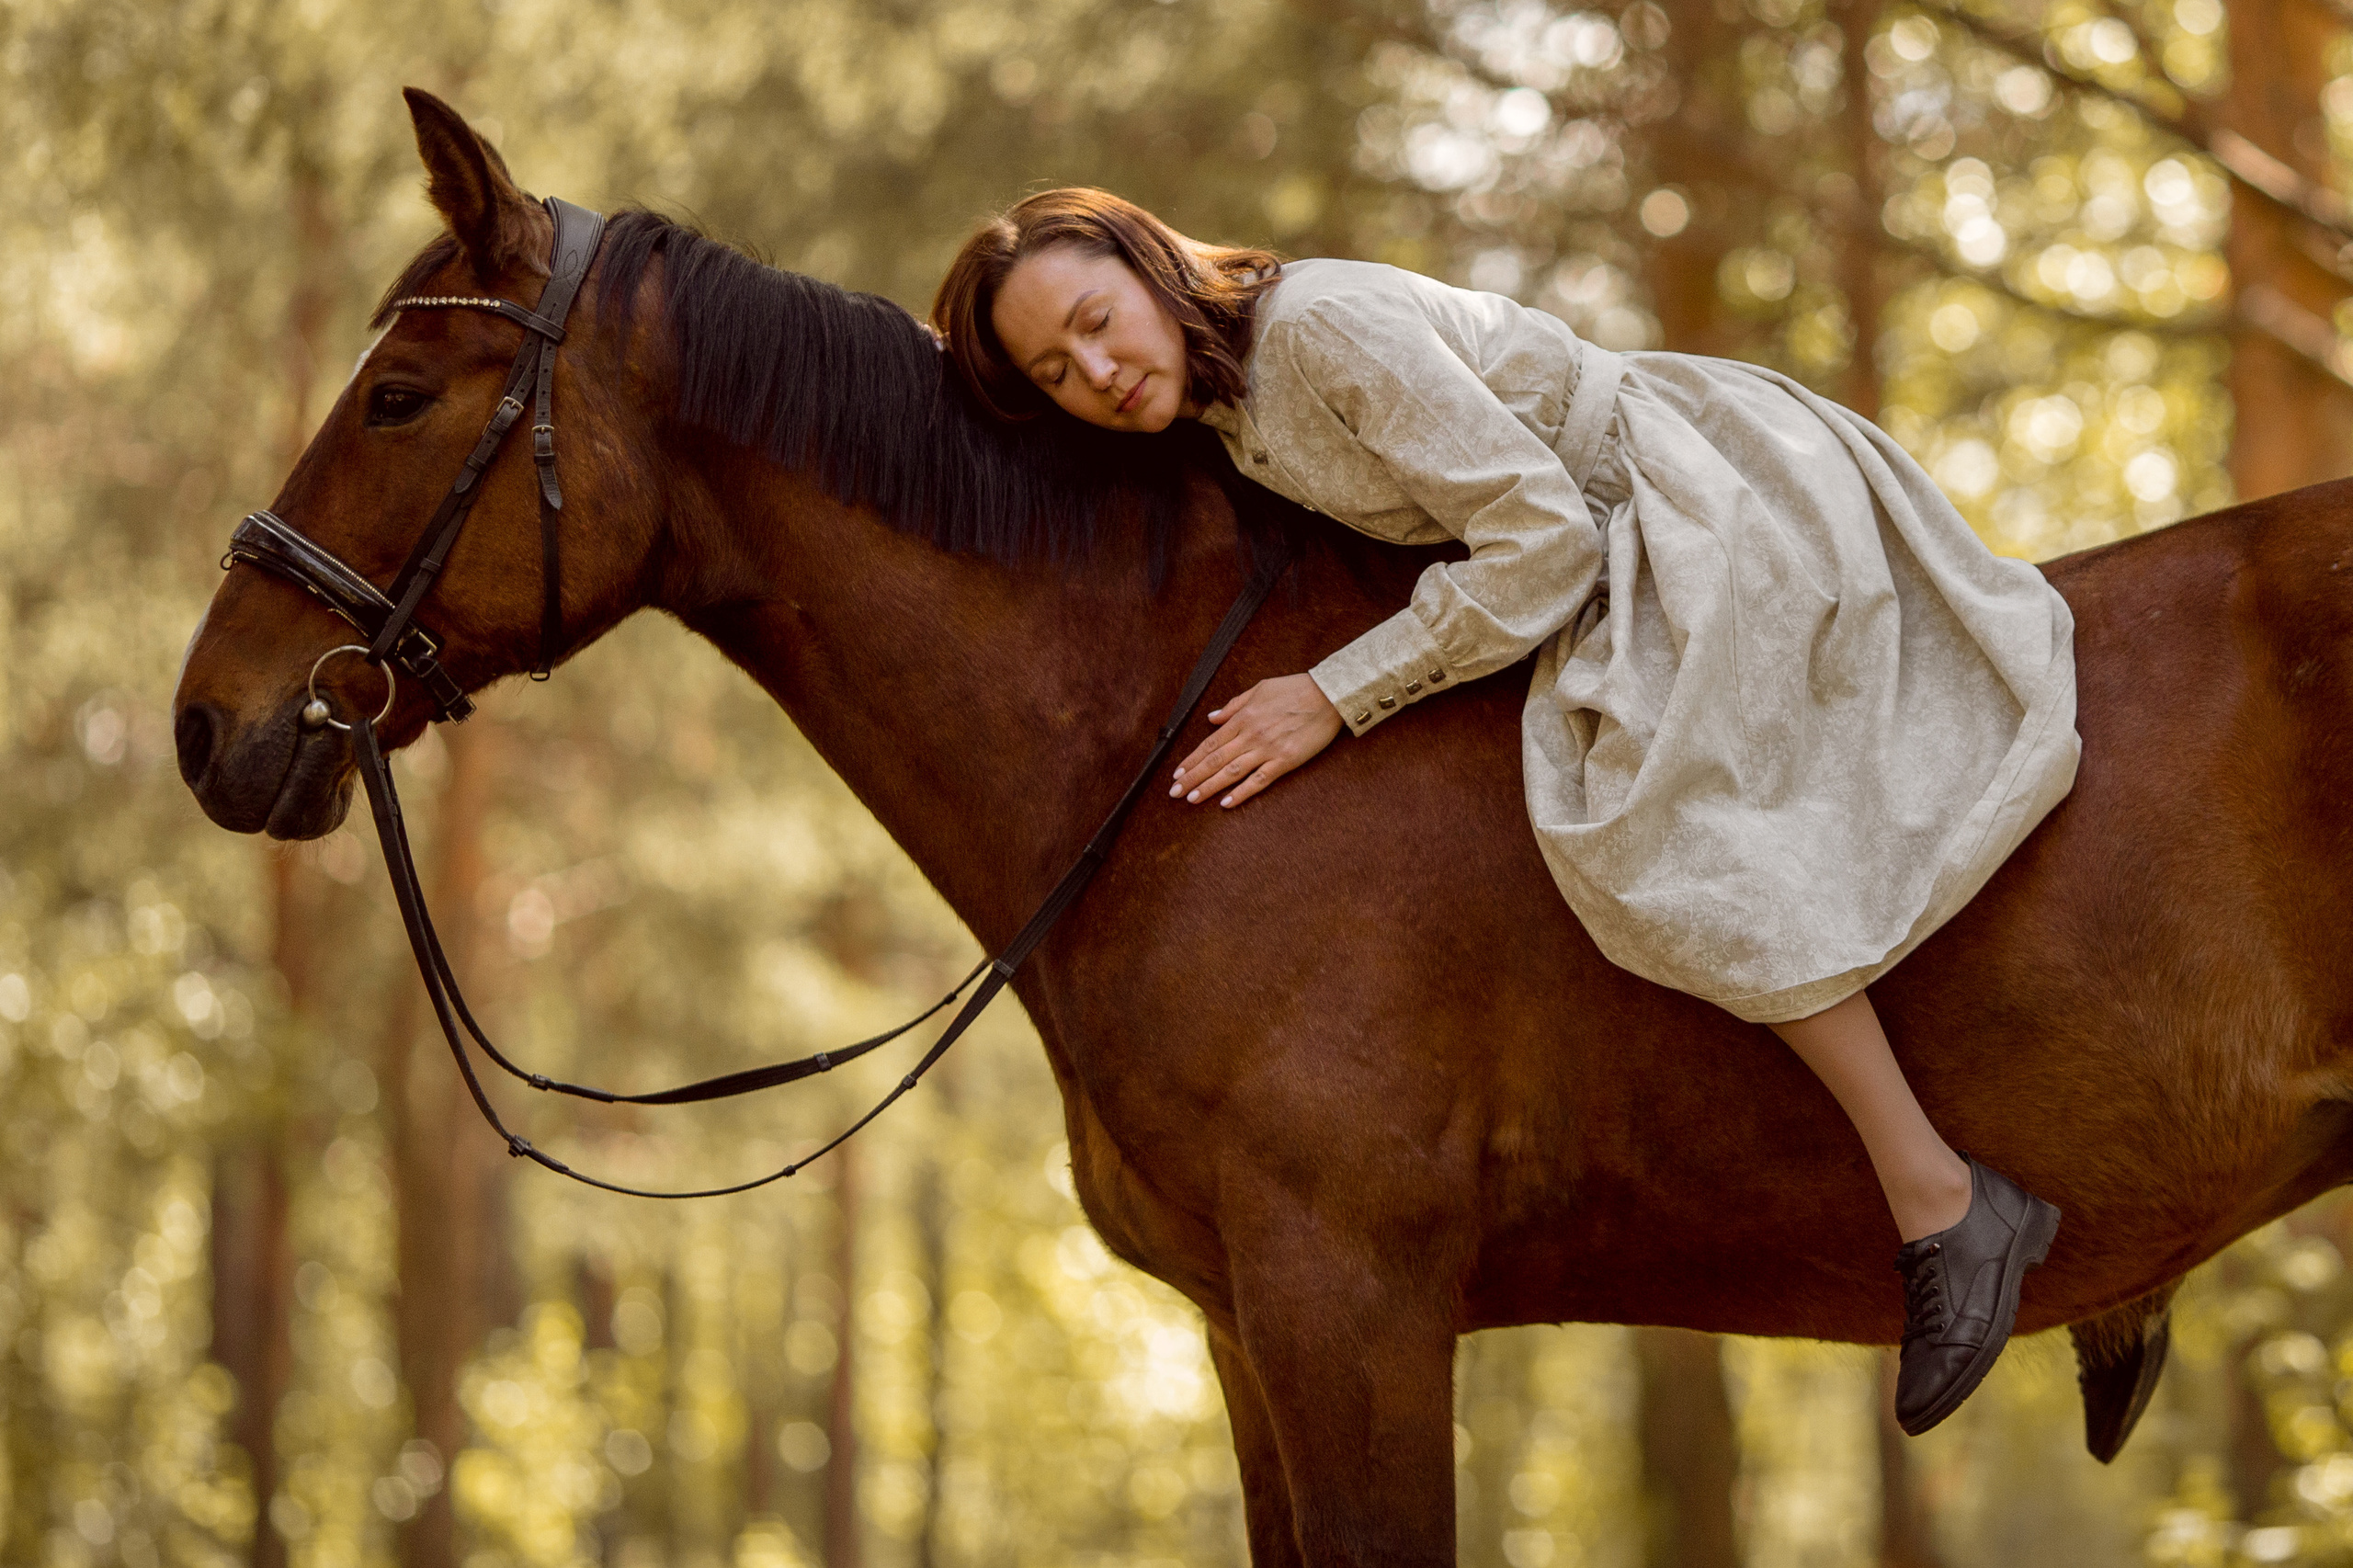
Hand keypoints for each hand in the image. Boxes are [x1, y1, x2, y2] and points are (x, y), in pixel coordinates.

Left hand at [1170, 673, 1343, 808]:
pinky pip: (1258, 780)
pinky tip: (1226, 803)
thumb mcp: (1259, 688)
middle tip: (1175, 792)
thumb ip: (1233, 705)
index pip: (1210, 743)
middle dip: (1192, 777)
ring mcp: (1267, 750)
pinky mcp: (1284, 761)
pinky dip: (1241, 793)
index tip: (1178, 772)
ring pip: (1230, 772)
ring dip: (1209, 787)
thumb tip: (1212, 718)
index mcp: (1243, 718)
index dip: (1192, 759)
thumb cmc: (1295, 689)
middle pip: (1214, 760)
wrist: (1327, 695)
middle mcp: (1250, 735)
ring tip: (1192, 799)